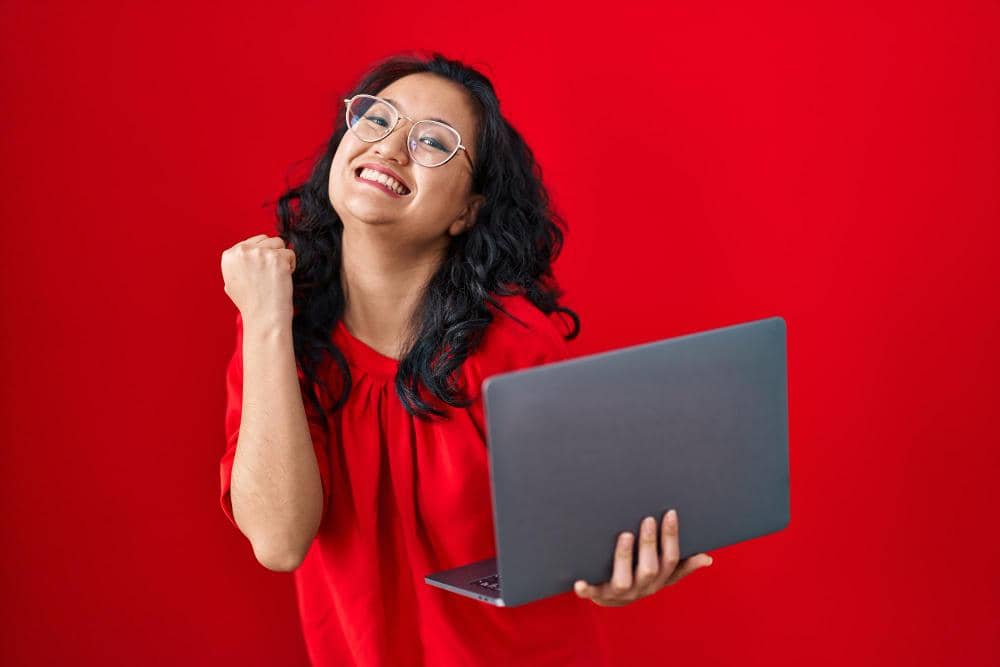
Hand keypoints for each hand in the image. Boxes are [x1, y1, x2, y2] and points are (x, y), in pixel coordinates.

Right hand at [221, 234, 296, 324]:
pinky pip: (290, 253)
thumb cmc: (251, 303)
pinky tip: (283, 279)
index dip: (261, 257)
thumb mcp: (232, 282)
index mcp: (229, 256)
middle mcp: (242, 251)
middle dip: (271, 254)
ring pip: (279, 243)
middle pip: (266, 239)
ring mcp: (260, 253)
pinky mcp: (277, 258)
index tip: (260, 273)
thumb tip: (246, 251)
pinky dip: (291, 266)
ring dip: (281, 258)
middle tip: (268, 276)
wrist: (264, 317)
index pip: (252, 242)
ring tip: (275, 276)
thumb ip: (237, 264)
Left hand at [573, 509, 712, 606]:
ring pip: (624, 580)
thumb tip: (708, 558)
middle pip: (649, 569)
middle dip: (649, 544)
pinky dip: (586, 589)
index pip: (671, 559)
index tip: (670, 512)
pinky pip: (592, 593)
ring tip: (624, 535)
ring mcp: (620, 593)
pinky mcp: (599, 595)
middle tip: (647, 519)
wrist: (611, 599)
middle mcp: (642, 588)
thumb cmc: (640, 578)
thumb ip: (683, 566)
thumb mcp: (663, 575)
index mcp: (659, 580)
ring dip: (625, 557)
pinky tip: (578, 581)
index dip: (671, 537)